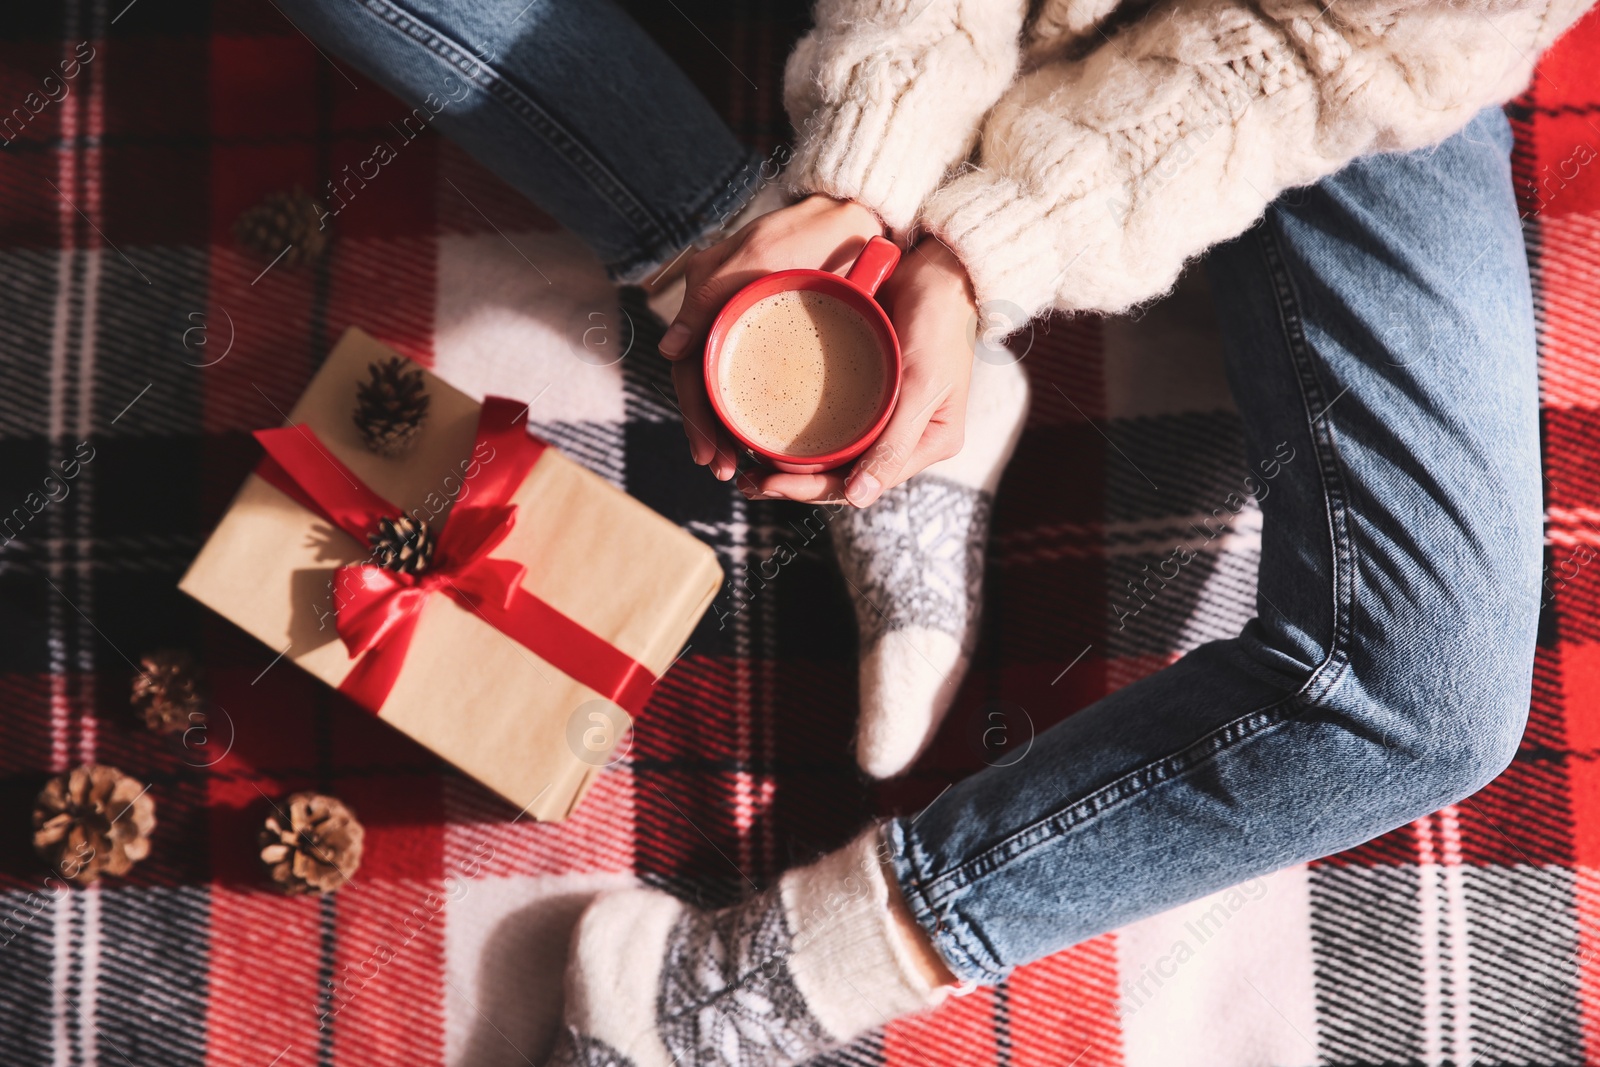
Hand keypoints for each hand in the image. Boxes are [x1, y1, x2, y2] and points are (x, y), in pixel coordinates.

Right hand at [658, 194, 883, 479]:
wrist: (854, 215)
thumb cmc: (807, 230)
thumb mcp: (757, 256)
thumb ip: (709, 296)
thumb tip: (670, 351)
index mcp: (709, 303)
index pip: (690, 371)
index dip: (697, 416)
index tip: (711, 454)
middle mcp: (723, 320)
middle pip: (705, 387)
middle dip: (710, 433)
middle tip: (724, 470)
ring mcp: (749, 329)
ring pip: (728, 388)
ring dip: (728, 429)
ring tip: (738, 466)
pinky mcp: (776, 336)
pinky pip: (756, 379)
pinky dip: (754, 410)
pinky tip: (763, 437)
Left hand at [742, 237, 976, 506]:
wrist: (939, 269)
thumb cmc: (938, 324)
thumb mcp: (922, 385)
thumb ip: (894, 443)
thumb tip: (860, 497)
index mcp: (924, 445)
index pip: (861, 483)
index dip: (813, 490)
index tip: (770, 484)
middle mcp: (902, 437)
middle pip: (842, 475)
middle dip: (795, 484)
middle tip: (747, 482)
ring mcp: (884, 414)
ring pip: (833, 453)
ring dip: (792, 464)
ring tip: (749, 470)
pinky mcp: (867, 389)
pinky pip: (830, 420)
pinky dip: (801, 431)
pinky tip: (769, 434)